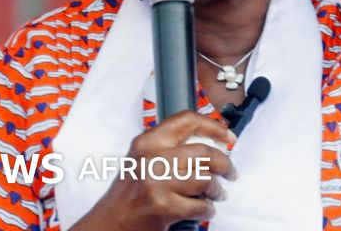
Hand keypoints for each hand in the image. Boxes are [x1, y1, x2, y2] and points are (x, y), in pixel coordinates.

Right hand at [72, 111, 237, 230]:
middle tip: (230, 172)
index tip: (228, 136)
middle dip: (224, 164)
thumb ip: (170, 146)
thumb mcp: (143, 158)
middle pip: (204, 153)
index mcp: (147, 142)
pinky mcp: (164, 207)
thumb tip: (211, 139)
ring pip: (206, 180)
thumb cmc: (130, 192)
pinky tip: (203, 208)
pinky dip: (207, 209)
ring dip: (216, 190)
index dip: (213, 126)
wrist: (110, 223)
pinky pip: (201, 206)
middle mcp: (151, 158)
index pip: (186, 120)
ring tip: (215, 193)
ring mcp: (157, 183)